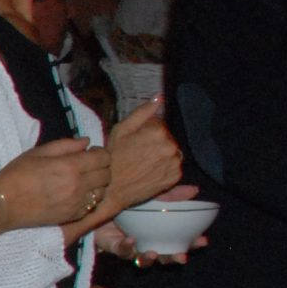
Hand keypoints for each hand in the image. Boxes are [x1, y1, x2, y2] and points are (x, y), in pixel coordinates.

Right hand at [0, 136, 110, 229]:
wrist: (2, 204)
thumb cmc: (16, 175)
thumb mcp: (37, 152)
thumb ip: (65, 145)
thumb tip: (86, 142)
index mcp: (70, 166)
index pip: (103, 157)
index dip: (99, 153)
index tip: (90, 153)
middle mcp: (78, 185)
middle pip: (107, 174)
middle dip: (101, 168)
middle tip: (87, 167)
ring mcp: (76, 203)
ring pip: (102, 191)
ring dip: (96, 185)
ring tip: (83, 182)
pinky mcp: (72, 216)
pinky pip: (91, 206)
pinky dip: (88, 200)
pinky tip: (75, 196)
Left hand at [92, 202, 201, 266]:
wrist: (99, 203)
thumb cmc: (129, 202)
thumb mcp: (152, 196)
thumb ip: (171, 195)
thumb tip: (194, 190)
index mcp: (160, 233)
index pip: (180, 241)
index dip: (192, 243)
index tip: (203, 240)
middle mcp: (147, 243)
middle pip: (164, 256)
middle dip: (174, 258)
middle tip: (182, 257)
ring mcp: (130, 247)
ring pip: (142, 260)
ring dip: (149, 259)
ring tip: (154, 254)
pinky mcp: (113, 247)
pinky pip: (121, 251)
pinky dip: (127, 247)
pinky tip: (131, 240)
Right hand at [97, 98, 181, 217]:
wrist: (111, 190)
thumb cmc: (112, 159)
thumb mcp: (120, 130)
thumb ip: (142, 112)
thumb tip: (160, 97)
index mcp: (158, 132)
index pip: (160, 122)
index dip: (146, 130)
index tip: (135, 140)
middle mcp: (170, 146)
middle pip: (168, 137)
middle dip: (156, 141)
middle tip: (138, 152)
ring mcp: (174, 162)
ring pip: (172, 150)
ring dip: (162, 153)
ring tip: (144, 162)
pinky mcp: (175, 176)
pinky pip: (174, 165)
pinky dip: (165, 166)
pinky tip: (150, 170)